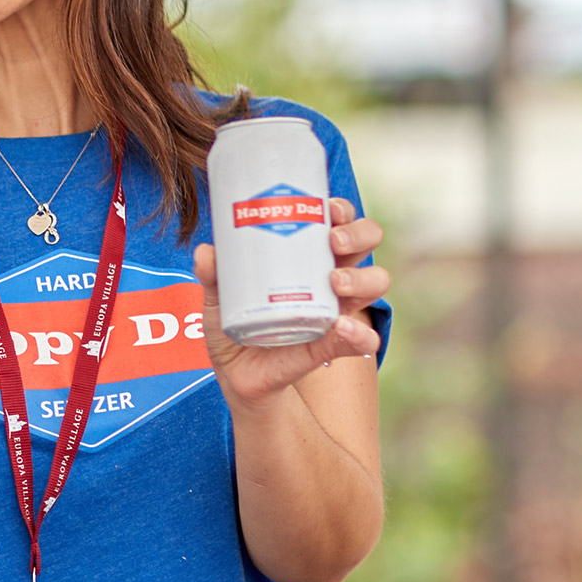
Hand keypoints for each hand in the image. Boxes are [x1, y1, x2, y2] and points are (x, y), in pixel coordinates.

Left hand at [191, 198, 388, 405]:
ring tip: (335, 283)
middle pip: (365, 242)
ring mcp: (338, 310)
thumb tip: (207, 252)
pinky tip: (341, 326)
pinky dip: (359, 334)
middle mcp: (331, 277)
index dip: (341, 210)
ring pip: (375, 283)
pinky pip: (364, 340)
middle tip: (332, 241)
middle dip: (358, 234)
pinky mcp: (335, 346)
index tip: (326, 209)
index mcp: (308, 255)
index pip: (338, 221)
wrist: (236, 372)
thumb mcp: (218, 296)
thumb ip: (213, 275)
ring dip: (362, 278)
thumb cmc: (235, 322)